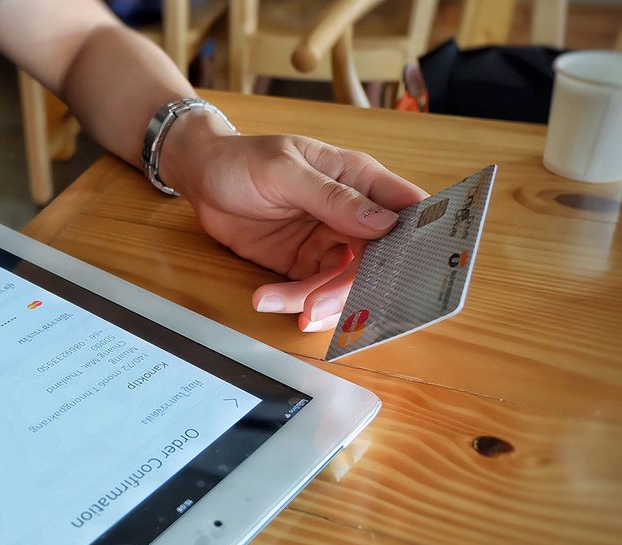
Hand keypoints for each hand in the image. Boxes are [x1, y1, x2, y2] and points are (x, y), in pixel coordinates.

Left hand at [160, 113, 427, 331]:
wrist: (201, 177)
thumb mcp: (284, 171)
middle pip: (377, 260)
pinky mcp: (302, 263)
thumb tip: (382, 222)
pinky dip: (293, 301)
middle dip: (354, 288)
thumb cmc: (243, 159)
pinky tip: (267, 300)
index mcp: (358, 179)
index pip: (406, 209)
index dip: (420, 240)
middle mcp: (350, 214)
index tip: (417, 273)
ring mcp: (327, 241)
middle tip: (320, 304)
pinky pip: (310, 291)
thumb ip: (331, 197)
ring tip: (290, 307)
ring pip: (343, 283)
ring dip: (319, 301)